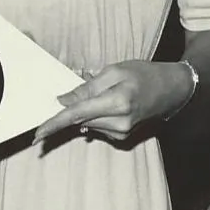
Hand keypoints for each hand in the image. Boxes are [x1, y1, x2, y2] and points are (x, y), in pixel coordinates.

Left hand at [33, 60, 194, 142]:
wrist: (172, 89)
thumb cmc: (143, 74)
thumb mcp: (113, 71)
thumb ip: (87, 88)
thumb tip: (63, 101)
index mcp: (116, 103)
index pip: (76, 115)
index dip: (53, 124)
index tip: (37, 135)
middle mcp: (118, 124)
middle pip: (79, 119)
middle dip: (71, 107)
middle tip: (84, 86)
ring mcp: (122, 133)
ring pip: (86, 122)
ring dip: (84, 109)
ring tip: (104, 90)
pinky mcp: (122, 137)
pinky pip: (97, 125)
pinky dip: (94, 114)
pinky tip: (108, 101)